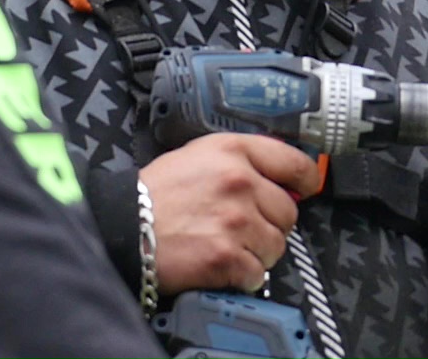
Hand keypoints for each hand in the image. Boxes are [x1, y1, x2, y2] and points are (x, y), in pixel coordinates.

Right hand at [139, 133, 322, 294]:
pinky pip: (257, 273)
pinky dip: (241, 275)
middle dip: (269, 224)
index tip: (304, 188)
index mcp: (233, 151)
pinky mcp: (227, 256)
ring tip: (225, 245)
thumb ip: (241, 163)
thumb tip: (283, 183)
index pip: (293, 163)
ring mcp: (235, 220)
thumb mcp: (198, 156)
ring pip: (276, 246)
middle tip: (241, 227)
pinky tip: (219, 264)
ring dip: (256, 252)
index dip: (305, 179)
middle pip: (288, 212)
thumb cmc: (155, 194)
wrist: (123, 225)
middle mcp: (239, 182)